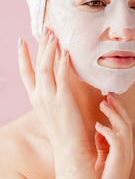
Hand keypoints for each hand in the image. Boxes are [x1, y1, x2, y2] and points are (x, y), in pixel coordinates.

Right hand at [18, 27, 88, 151]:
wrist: (69, 148)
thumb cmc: (64, 131)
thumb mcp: (53, 110)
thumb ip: (53, 95)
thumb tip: (58, 80)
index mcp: (35, 99)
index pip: (25, 73)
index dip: (22, 56)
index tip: (21, 41)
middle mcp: (38, 97)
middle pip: (36, 66)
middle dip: (40, 46)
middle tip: (46, 30)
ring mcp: (49, 99)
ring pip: (45, 68)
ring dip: (49, 51)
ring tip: (55, 36)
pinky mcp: (63, 101)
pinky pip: (61, 78)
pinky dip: (63, 64)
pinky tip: (66, 53)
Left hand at [94, 92, 133, 178]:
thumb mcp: (102, 160)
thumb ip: (103, 145)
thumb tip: (99, 129)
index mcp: (123, 150)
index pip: (123, 125)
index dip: (117, 111)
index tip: (108, 98)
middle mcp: (127, 150)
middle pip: (126, 122)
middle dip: (118, 107)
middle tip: (108, 93)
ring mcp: (125, 156)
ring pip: (123, 128)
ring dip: (113, 114)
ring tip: (103, 103)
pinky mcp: (120, 161)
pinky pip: (117, 141)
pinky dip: (108, 131)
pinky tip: (97, 126)